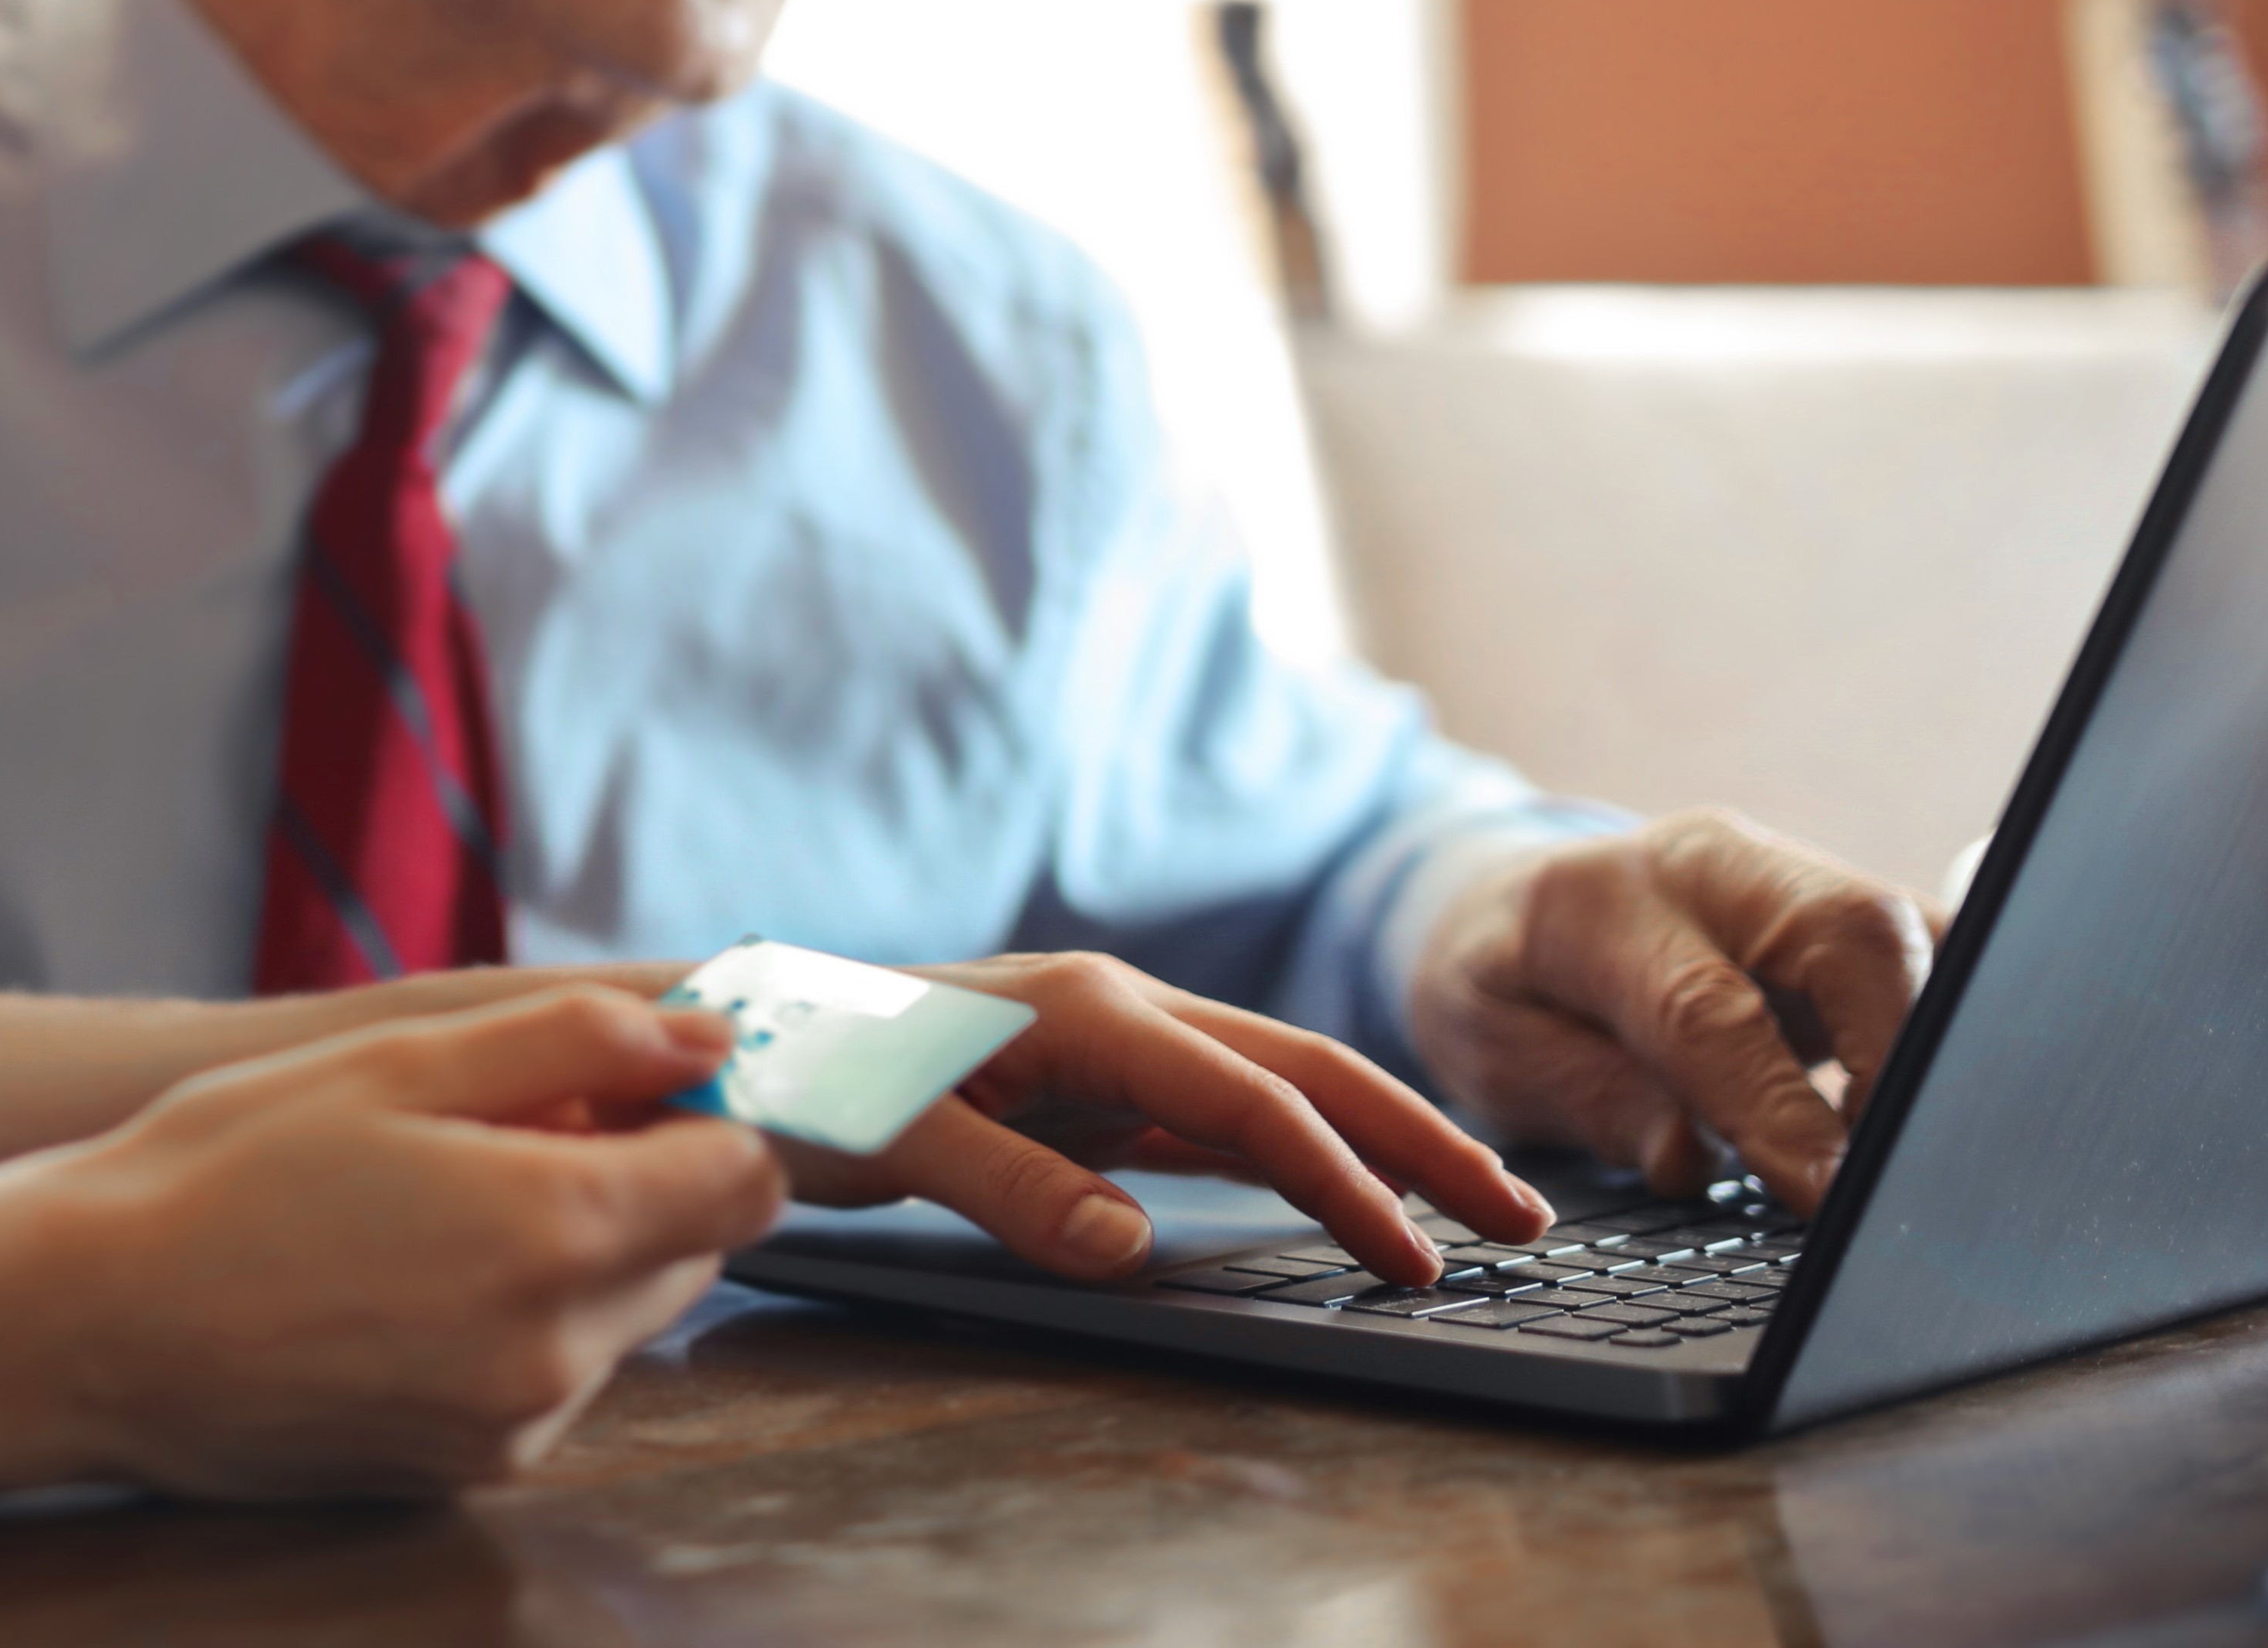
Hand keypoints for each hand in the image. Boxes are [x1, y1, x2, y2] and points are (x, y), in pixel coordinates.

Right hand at [38, 987, 782, 1497]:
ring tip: (430, 1208)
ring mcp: (514, 1425)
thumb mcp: (398, 1060)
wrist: (90, 1324)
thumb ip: (576, 1039)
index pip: (749, 1179)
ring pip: (620, 1317)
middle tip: (500, 1132)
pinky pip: (549, 1380)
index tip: (628, 1087)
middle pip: (693, 1250)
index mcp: (559, 1230)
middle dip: (633, 1183)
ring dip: (572, 1255)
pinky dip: (515, 1323)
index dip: (704, 1117)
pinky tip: (401, 1282)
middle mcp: (560, 1349)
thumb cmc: (226, 1172)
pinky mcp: (467, 1473)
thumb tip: (703, 1039)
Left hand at [779, 953, 1552, 1287]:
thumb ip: (1009, 1188)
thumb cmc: (806, 1076)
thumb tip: (1130, 1246)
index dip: (1342, 1180)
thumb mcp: (890, 1139)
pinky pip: (1223, 1116)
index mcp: (1087, 1010)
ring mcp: (1113, 1041)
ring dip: (1375, 1143)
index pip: (1251, 1100)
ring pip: (1277, 1087)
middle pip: (1302, 1069)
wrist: (744, 1036)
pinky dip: (1300, 1152)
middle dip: (1417, 1139)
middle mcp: (1119, 1008)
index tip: (1412, 1259)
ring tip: (1472, 1209)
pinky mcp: (1096, 1081)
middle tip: (1523, 1218)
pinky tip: (1347, 1193)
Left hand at [1403, 810, 1937, 1212]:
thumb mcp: (1496, 1054)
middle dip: (1895, 1056)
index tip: (1827, 1195)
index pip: (1709, 1007)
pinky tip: (1935, 1104)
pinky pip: (1932, 950)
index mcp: (1600, 900)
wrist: (1515, 906)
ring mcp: (1792, 874)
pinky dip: (1949, 1027)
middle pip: (1850, 933)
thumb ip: (1594, 1100)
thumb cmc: (1504, 988)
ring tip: (1913, 1151)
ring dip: (1936, 1043)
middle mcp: (1713, 866)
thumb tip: (1690, 1155)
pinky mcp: (1849, 906)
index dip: (1778, 1108)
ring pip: (1913, 932)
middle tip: (1889, 1174)